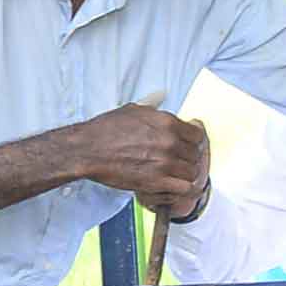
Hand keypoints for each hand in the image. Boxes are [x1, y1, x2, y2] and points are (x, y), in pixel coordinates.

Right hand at [66, 102, 210, 215]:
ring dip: (184, 174)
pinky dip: (179, 189)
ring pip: (192, 172)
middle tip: (177, 161)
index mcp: (167, 122)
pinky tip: (170, 185)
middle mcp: (169, 142)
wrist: (88, 150)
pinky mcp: (156, 181)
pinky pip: (183, 188)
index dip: (193, 142)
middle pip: (195, 155)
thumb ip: (153, 107)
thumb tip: (161, 97)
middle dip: (187, 159)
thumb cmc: (106, 130)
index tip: (187, 145)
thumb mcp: (134, 110)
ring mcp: (164, 163)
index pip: (198, 135)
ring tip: (173, 174)